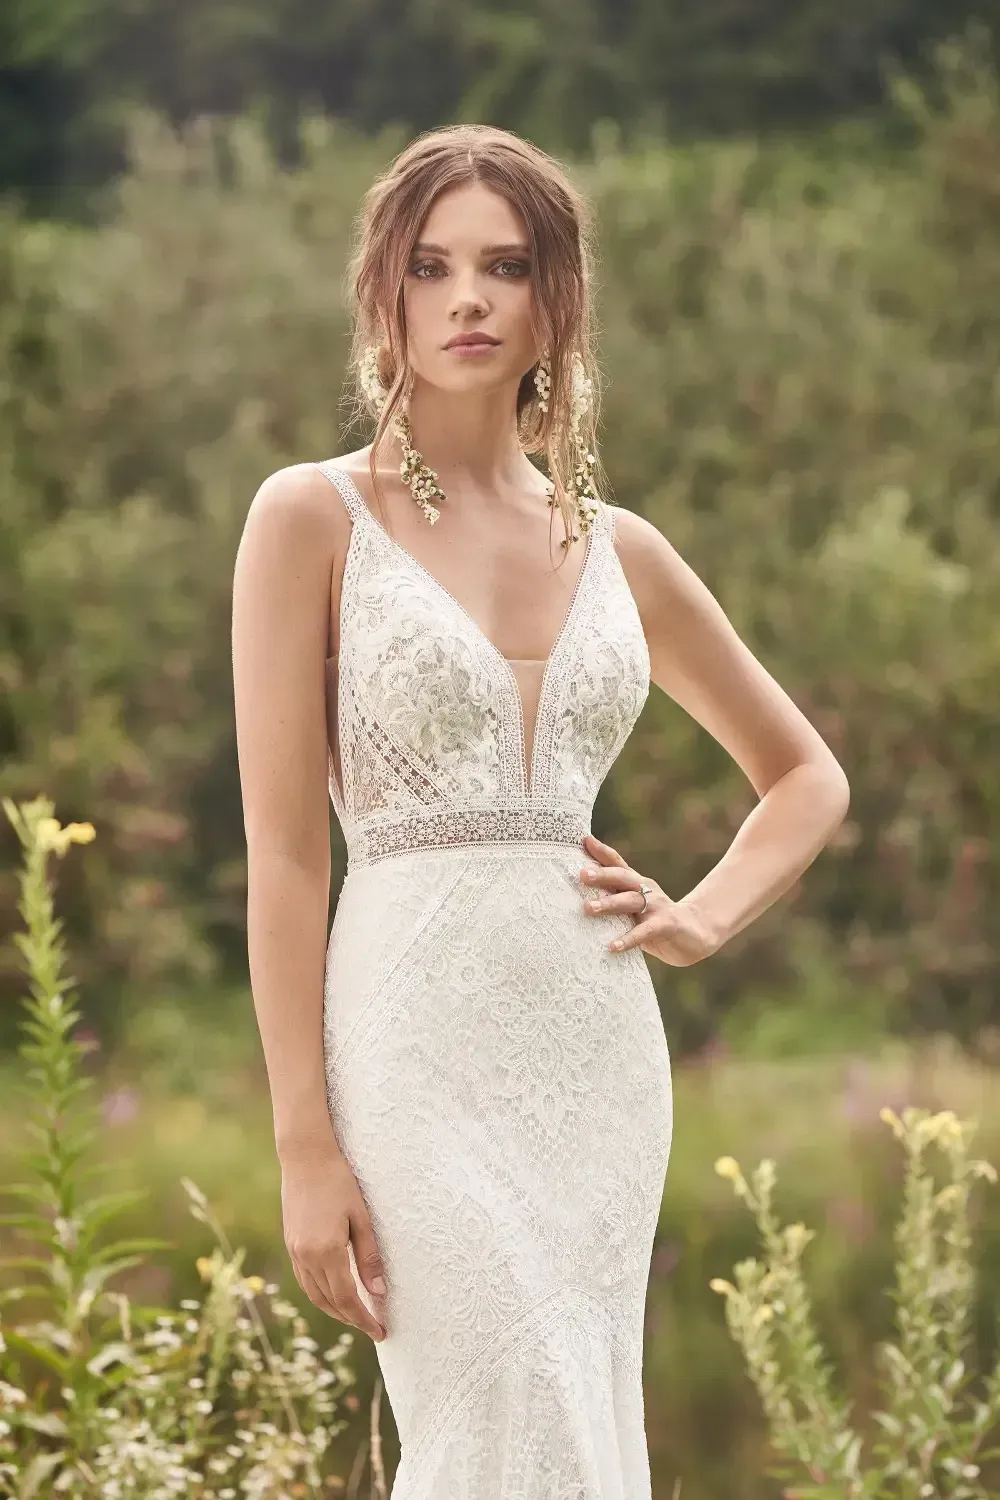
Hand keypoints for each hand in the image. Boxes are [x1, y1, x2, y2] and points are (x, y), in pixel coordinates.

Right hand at [280, 1139, 387, 1342]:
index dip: (364, 1319)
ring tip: (355, 1316)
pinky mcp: (291, 1243)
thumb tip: (379, 1292)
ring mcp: (295, 1251)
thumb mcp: (361, 1217)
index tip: (381, 1332)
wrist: (305, 1157)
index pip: (348, 1299)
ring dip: (334, 1310)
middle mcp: (307, 1257)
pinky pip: (305, 1280)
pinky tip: (333, 1293)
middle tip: (373, 1327)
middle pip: (330, 1302)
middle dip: (352, 1319)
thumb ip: (369, 1256)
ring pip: (314, 1295)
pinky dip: (320, 1294)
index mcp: (326, 1251)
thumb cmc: (339, 1181)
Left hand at [579, 832, 720, 966]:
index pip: (618, 863)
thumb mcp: (634, 905)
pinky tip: (612, 946)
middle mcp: (645, 890)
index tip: (584, 840)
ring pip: (631, 901)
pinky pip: (644, 932)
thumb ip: (613, 897)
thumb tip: (580, 893)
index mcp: (636, 883)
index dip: (602, 851)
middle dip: (602, 875)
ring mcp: (656, 907)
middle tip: (582, 875)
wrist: (696, 932)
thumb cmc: (655, 919)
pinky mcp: (665, 926)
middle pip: (622, 878)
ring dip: (609, 904)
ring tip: (588, 908)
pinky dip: (628, 939)